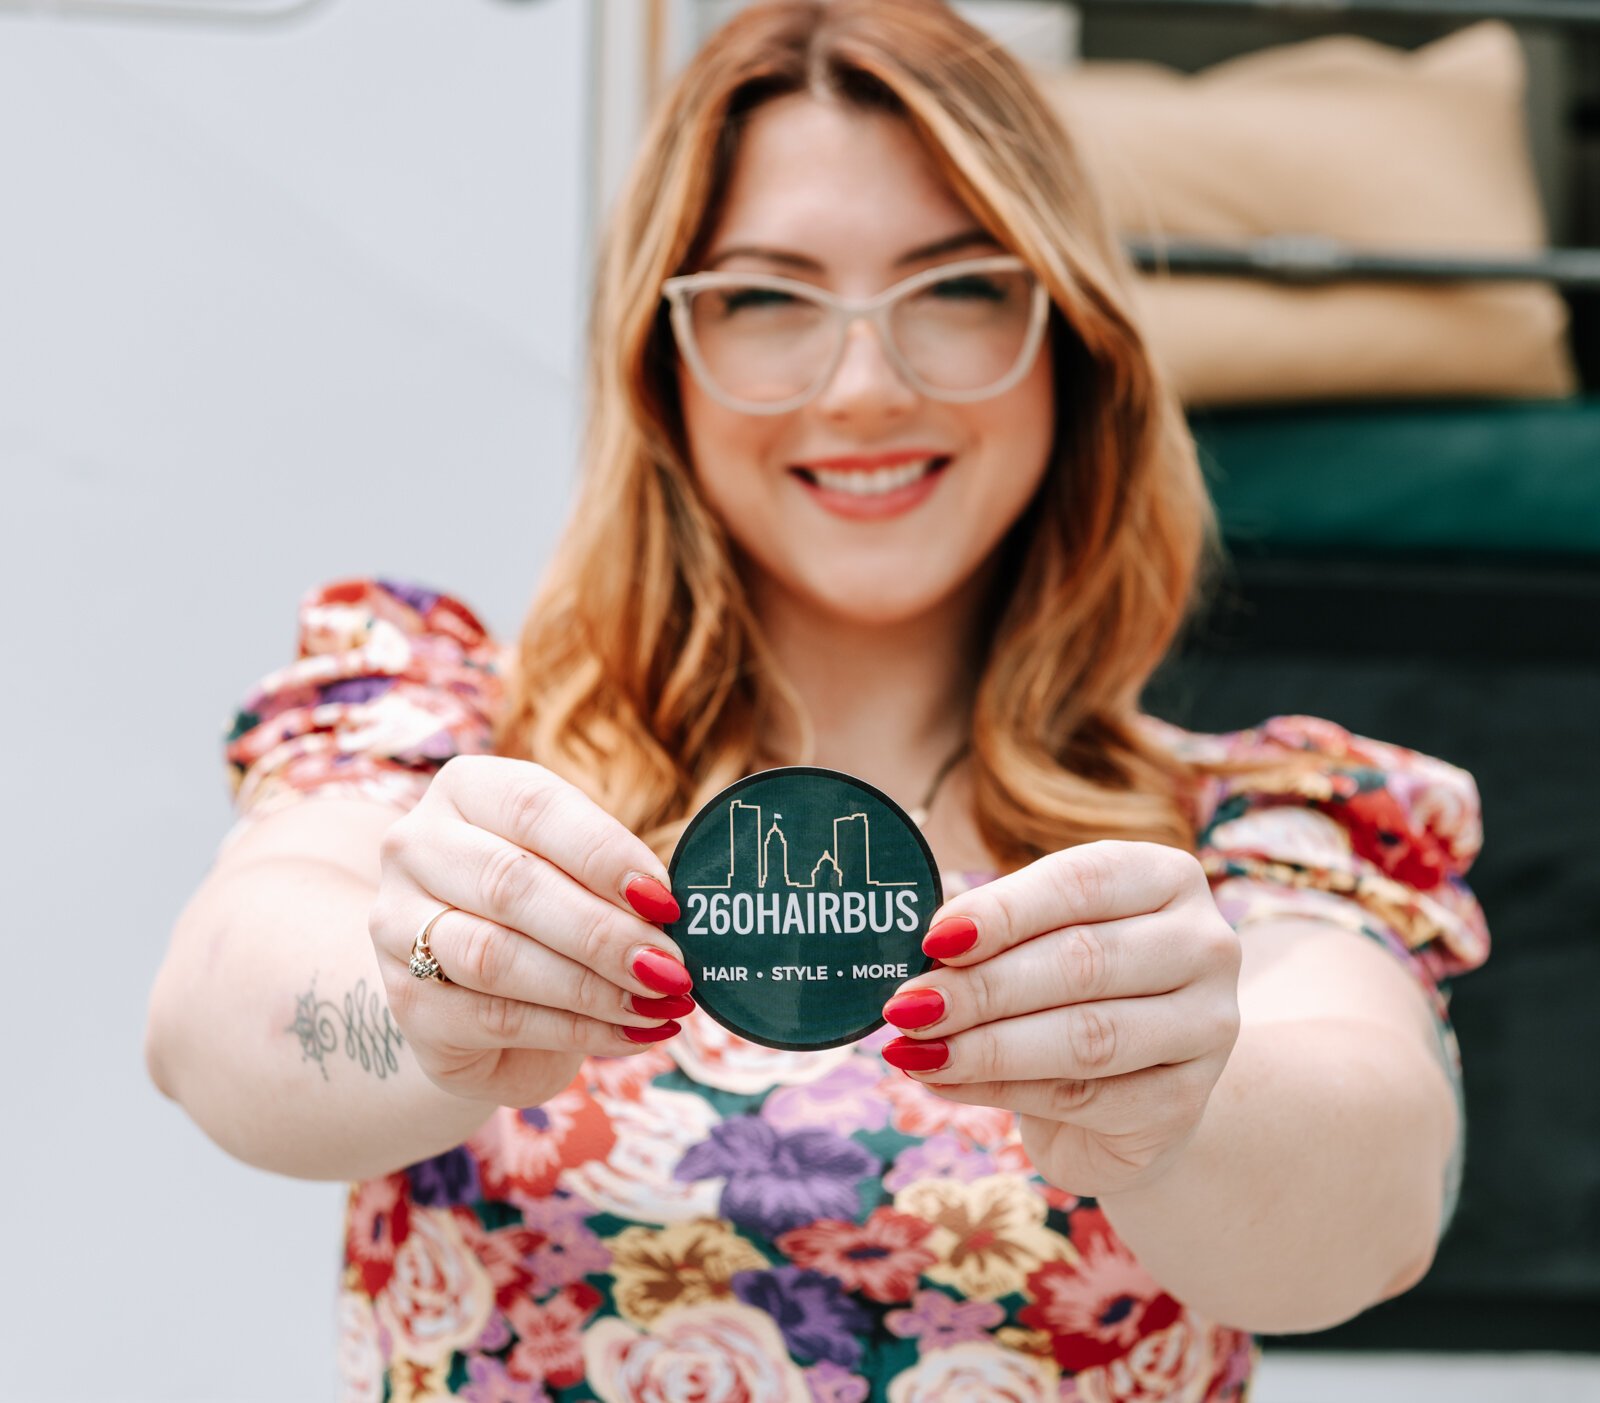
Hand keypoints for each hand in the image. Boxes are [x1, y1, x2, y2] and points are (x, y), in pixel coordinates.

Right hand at [368, 756, 694, 1106]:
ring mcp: (396, 925)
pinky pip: (496, 1016)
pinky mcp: (405, 1000)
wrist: (474, 996)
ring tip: (657, 1001)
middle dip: (603, 931)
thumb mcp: (575, 874)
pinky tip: (629, 1032)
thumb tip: (675, 909)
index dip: (604, 852)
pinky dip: (573, 1029)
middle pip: (513, 884)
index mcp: (465, 790)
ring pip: (497, 956)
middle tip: (671, 965)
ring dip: (591, 986)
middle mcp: (416, 847)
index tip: (665, 899)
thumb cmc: (544, 914)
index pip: (534, 806)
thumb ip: (614, 878)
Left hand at [879, 840, 1239, 1195]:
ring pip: (1085, 1037)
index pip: (1081, 882)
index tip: (934, 939)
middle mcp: (1205, 945)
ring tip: (915, 1049)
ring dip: (984, 1045)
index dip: (1004, 910)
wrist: (1139, 1090)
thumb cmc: (1075, 991)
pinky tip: (944, 1082)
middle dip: (981, 987)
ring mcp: (1207, 1028)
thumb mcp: (1042, 942)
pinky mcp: (1184, 1104)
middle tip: (907, 1006)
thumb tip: (927, 950)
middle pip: (1082, 961)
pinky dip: (999, 1089)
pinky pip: (1081, 1097)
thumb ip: (998, 935)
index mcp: (1166, 878)